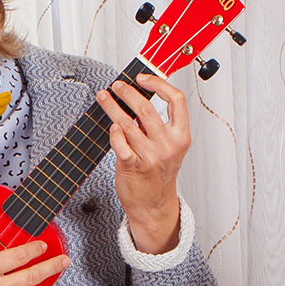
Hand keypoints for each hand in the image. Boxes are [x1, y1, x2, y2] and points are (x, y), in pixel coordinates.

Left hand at [96, 72, 191, 253]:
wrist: (153, 206)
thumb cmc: (158, 176)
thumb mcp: (169, 149)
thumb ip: (158, 127)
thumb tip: (137, 101)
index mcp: (180, 137)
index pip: (176, 100)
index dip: (159, 84)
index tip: (143, 78)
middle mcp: (167, 145)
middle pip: (146, 108)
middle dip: (128, 92)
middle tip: (117, 86)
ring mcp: (150, 156)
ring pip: (128, 123)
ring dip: (112, 106)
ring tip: (104, 98)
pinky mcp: (133, 166)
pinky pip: (120, 143)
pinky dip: (114, 131)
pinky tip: (110, 124)